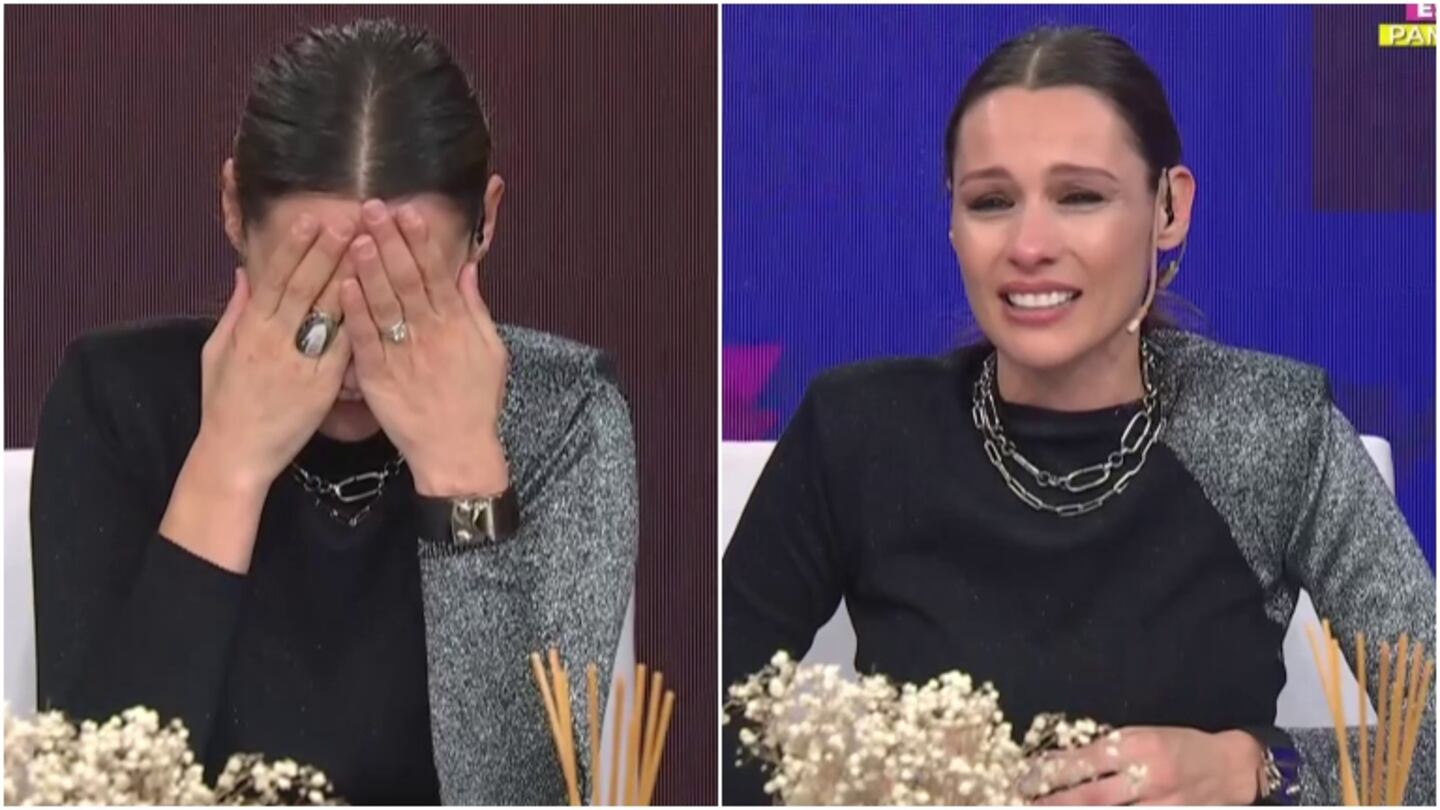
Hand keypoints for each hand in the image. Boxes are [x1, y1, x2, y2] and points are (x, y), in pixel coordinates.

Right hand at [198, 216, 354, 492]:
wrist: (237, 452)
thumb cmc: (225, 402)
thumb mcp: (218, 351)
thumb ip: (235, 310)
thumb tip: (245, 272)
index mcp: (249, 328)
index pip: (275, 278)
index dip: (294, 248)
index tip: (311, 220)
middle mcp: (274, 340)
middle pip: (304, 287)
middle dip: (326, 252)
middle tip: (349, 220)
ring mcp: (299, 362)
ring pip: (327, 312)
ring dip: (349, 277)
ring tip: (368, 248)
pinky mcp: (321, 385)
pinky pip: (343, 348)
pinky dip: (357, 322)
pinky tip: (374, 299)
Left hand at [339, 199, 508, 497]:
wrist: (457, 450)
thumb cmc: (477, 402)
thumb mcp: (492, 351)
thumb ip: (476, 309)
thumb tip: (467, 269)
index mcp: (456, 324)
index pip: (435, 272)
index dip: (420, 241)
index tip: (407, 211)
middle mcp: (429, 333)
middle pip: (406, 279)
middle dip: (388, 241)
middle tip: (371, 208)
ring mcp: (402, 354)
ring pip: (382, 303)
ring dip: (367, 267)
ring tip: (352, 234)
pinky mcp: (378, 376)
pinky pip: (364, 339)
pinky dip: (353, 311)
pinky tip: (341, 284)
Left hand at [1029, 727, 1261, 805]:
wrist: (1230, 768)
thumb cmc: (1179, 746)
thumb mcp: (1142, 735)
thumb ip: (1107, 749)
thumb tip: (1064, 759)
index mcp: (1136, 746)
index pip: (1084, 761)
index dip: (1051, 772)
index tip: (1025, 777)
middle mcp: (1147, 777)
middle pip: (1090, 797)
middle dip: (1054, 802)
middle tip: (1023, 802)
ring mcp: (1160, 804)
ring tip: (1043, 809)